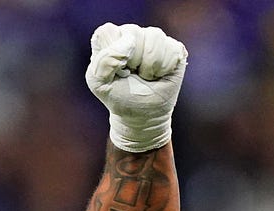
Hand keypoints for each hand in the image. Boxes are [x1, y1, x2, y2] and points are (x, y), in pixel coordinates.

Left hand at [85, 22, 187, 152]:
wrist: (142, 116)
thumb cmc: (118, 97)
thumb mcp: (99, 83)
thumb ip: (103, 61)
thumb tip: (130, 42)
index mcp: (110, 39)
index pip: (107, 32)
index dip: (112, 51)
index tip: (117, 70)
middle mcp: (132, 34)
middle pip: (132, 32)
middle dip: (132, 60)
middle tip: (131, 74)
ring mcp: (154, 39)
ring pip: (154, 37)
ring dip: (149, 65)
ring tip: (146, 75)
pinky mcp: (173, 47)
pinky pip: (171, 48)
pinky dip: (164, 68)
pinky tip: (159, 75)